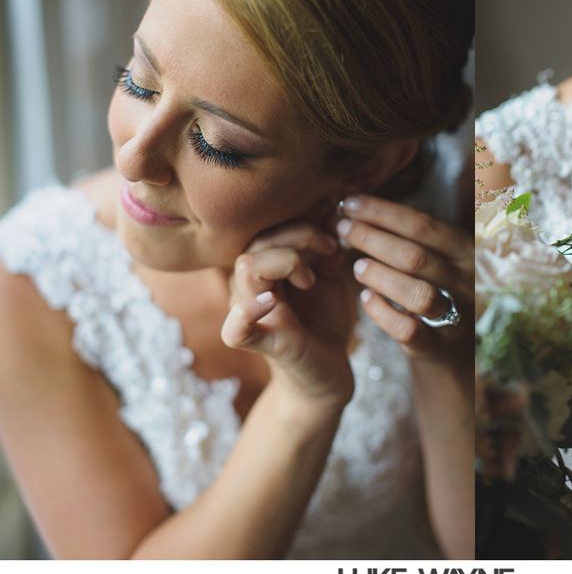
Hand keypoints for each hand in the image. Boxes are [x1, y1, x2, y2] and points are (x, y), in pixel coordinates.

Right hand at [220, 221, 355, 409]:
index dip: (300, 219)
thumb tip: (332, 203)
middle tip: (330, 249)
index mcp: (263, 265)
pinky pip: (235, 329)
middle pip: (258, 238)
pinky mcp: (261, 343)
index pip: (266, 225)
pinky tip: (271, 302)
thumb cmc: (323, 320)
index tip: (333, 230)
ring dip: (287, 260)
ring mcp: (250, 313)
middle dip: (299, 234)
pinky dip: (248, 313)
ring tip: (311, 279)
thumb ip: (325, 242)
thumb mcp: (329, 274)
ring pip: (247, 267)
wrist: (328, 371)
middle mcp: (249, 285)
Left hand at [337, 195, 472, 369]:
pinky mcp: (438, 346)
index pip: (423, 225)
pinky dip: (383, 313)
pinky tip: (365, 299)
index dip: (383, 212)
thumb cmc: (438, 289)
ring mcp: (455, 316)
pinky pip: (408, 330)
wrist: (456, 346)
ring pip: (417, 293)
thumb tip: (359, 207)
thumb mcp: (440, 258)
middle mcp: (466, 282)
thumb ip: (410, 236)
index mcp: (466, 251)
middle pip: (415, 256)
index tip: (350, 203)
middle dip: (373, 239)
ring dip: (380, 276)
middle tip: (342, 229)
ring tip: (356, 266)